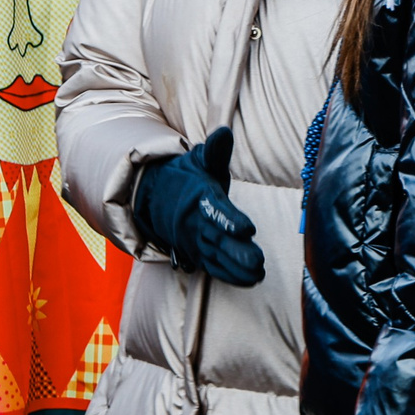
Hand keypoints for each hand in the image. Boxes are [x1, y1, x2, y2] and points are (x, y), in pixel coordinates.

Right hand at [130, 126, 264, 286]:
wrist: (156, 197)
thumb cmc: (188, 177)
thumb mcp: (199, 159)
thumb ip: (215, 151)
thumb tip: (223, 133)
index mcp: (198, 197)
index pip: (215, 210)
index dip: (230, 220)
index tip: (248, 228)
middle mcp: (195, 222)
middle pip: (216, 239)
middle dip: (236, 251)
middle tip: (257, 261)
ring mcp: (194, 241)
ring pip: (215, 256)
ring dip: (236, 267)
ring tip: (258, 274)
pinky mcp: (197, 253)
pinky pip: (211, 266)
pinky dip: (228, 275)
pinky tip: (249, 280)